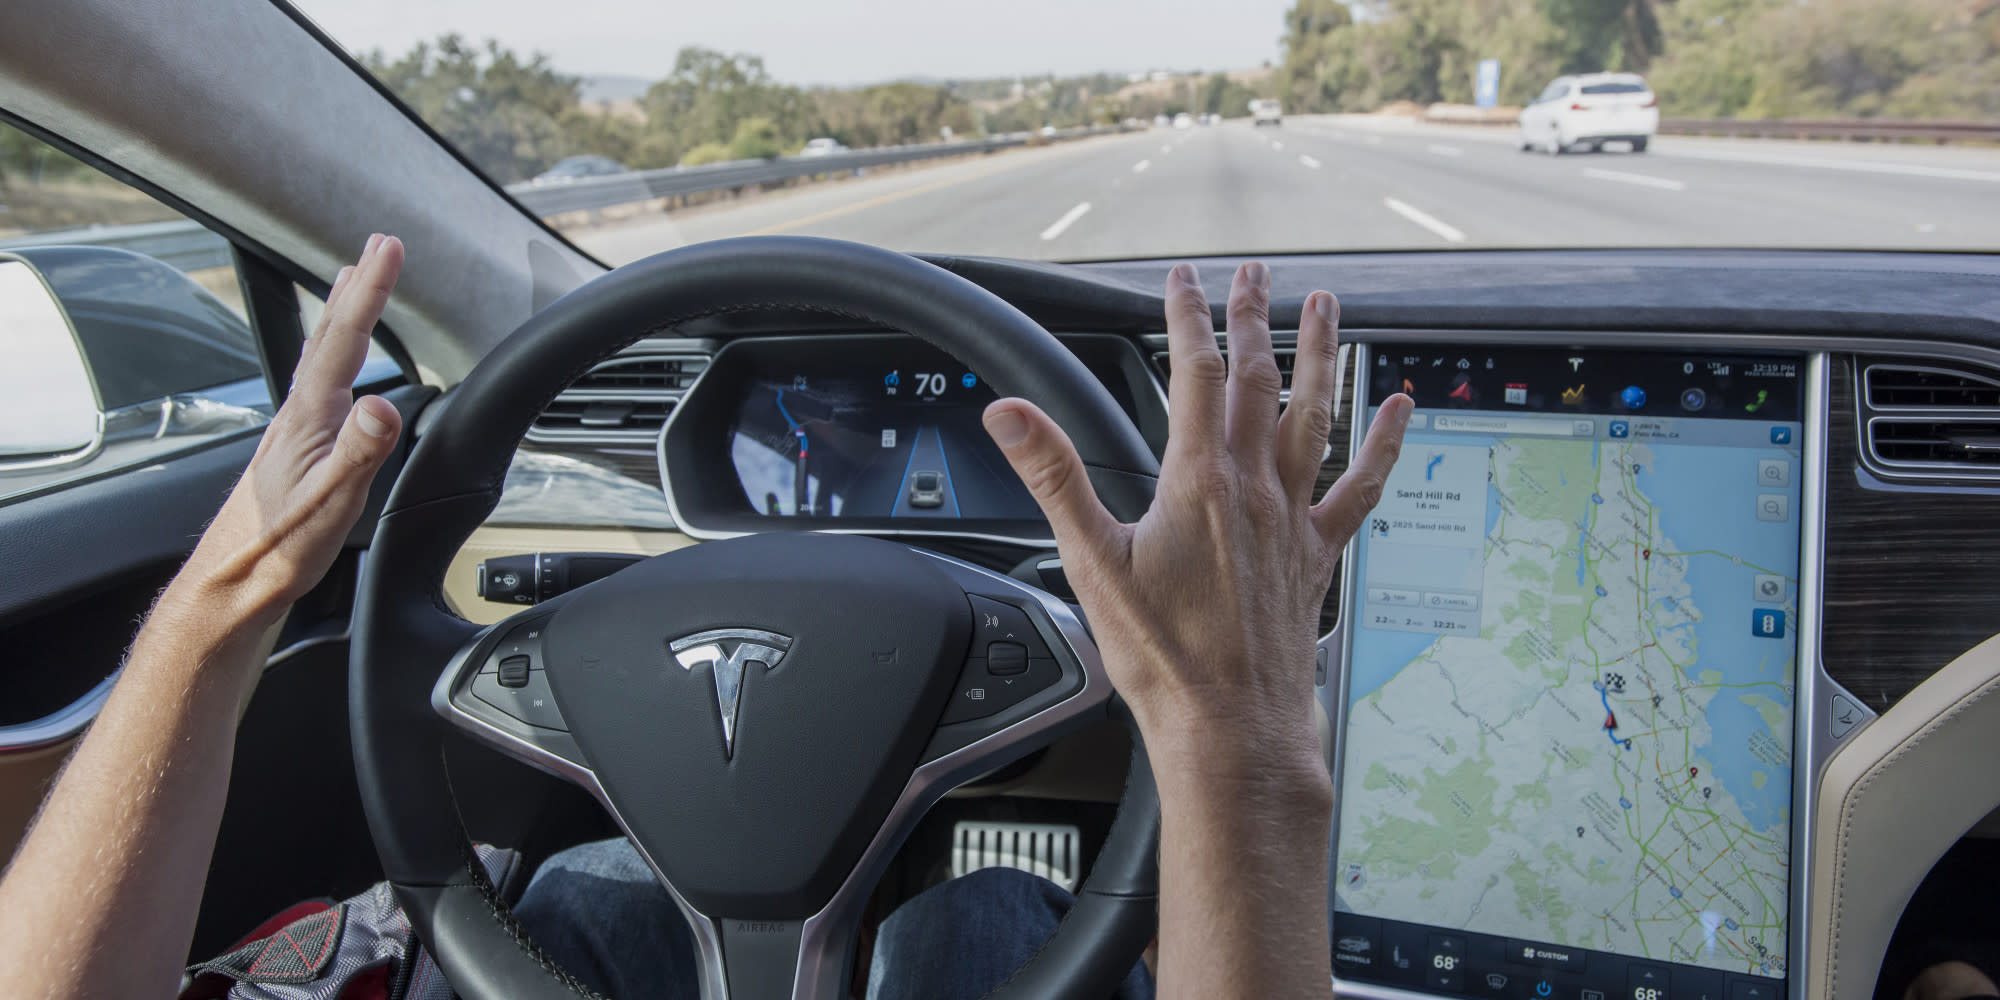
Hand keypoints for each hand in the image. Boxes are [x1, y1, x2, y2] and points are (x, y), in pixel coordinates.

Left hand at [172, 234, 406, 626]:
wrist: (233, 583)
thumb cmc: (278, 549)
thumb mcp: (330, 503)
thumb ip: (358, 452)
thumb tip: (382, 404)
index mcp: (308, 420)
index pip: (344, 340)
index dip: (370, 291)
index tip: (388, 248)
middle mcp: (297, 416)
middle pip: (327, 336)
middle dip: (356, 287)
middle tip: (375, 247)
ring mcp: (294, 432)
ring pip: (320, 358)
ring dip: (341, 315)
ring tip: (352, 285)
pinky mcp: (295, 451)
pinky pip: (320, 385)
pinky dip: (335, 357)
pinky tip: (340, 371)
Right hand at [983, 261, 1411, 774]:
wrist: (1231, 729)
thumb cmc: (1163, 658)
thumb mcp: (1091, 562)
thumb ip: (1053, 476)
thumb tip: (1009, 416)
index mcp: (1198, 481)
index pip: (1194, 372)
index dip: (1188, 317)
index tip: (1185, 279)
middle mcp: (1254, 488)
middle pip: (1257, 380)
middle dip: (1251, 318)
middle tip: (1253, 272)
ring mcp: (1293, 520)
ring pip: (1314, 416)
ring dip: (1319, 355)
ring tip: (1325, 305)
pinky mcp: (1316, 556)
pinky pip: (1359, 487)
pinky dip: (1381, 443)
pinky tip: (1397, 408)